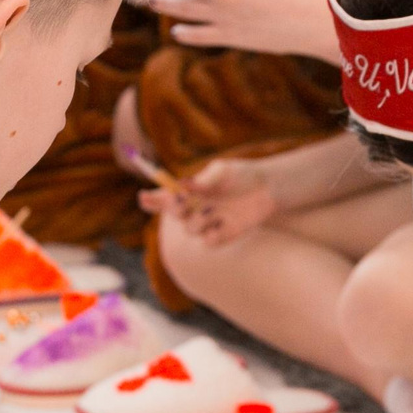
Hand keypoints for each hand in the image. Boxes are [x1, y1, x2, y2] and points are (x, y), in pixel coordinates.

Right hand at [140, 157, 277, 246]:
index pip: (164, 197)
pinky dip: (214, 233)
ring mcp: (207, 223)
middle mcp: (194, 208)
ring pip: (190, 229)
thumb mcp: (222, 172)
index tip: (144, 197)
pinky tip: (225, 221)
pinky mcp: (222, 236)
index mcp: (189, 191)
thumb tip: (182, 186)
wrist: (268, 190)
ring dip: (198, 219)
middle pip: (173, 214)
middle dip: (174, 208)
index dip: (151, 199)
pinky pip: (209, 241)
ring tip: (213, 208)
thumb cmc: (242, 176)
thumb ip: (203, 181)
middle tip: (181, 200)